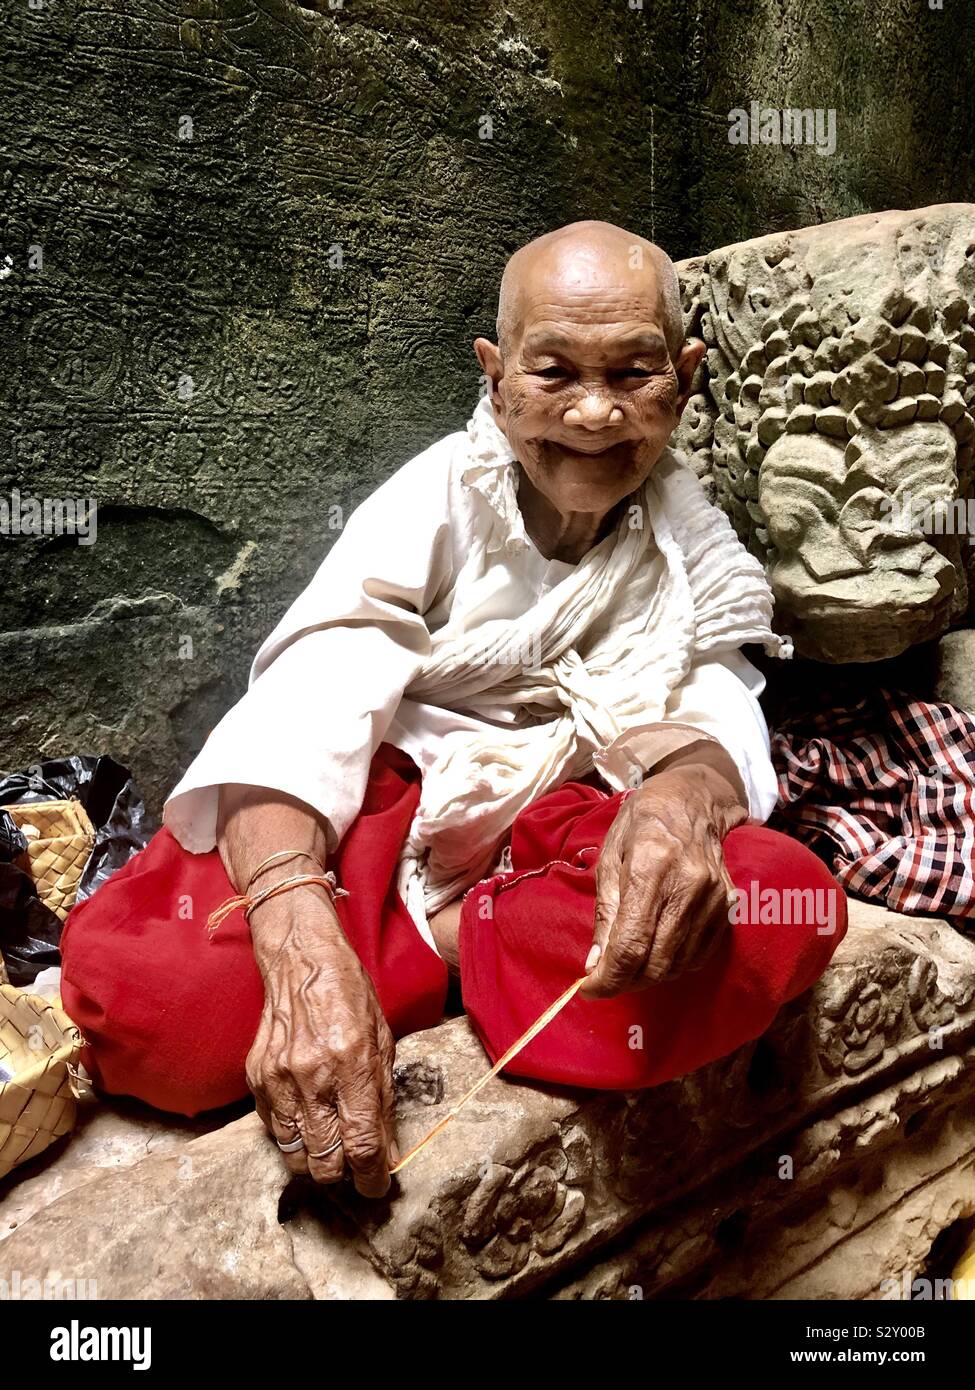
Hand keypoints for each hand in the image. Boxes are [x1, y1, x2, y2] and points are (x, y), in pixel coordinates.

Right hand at [246, 889, 397, 1196]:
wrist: (302, 961)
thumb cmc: (350, 995)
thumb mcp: (383, 1042)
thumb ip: (383, 1100)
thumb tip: (387, 1151)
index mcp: (351, 1062)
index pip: (361, 1144)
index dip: (372, 1177)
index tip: (379, 1185)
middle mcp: (312, 1075)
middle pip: (325, 1160)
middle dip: (344, 1175)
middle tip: (356, 1167)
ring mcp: (278, 1078)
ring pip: (295, 1155)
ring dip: (316, 1162)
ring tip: (331, 1151)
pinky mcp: (256, 1078)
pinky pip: (274, 1130)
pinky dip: (293, 1137)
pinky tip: (308, 1121)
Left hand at [581, 762, 746, 997]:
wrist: (695, 800)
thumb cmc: (642, 822)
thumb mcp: (610, 855)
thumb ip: (605, 912)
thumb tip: (595, 963)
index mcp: (652, 866)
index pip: (631, 944)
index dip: (607, 977)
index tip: (589, 988)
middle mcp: (689, 885)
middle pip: (656, 962)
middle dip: (624, 981)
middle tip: (605, 977)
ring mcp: (714, 897)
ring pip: (678, 965)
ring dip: (647, 976)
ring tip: (628, 965)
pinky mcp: (728, 906)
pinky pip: (699, 956)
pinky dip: (673, 965)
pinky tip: (656, 952)